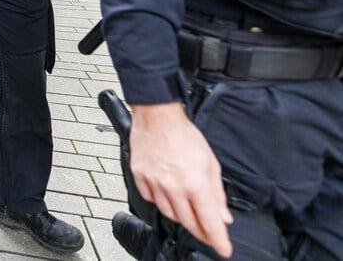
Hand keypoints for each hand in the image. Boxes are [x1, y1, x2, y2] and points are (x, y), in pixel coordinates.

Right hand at [130, 102, 233, 257]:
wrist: (158, 117)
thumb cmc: (184, 135)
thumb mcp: (210, 163)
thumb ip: (217, 192)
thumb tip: (222, 215)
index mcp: (195, 183)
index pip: (209, 222)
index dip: (218, 240)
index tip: (223, 249)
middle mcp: (174, 187)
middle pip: (188, 223)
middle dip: (201, 232)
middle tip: (208, 234)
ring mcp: (154, 184)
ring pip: (169, 214)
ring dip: (181, 216)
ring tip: (187, 207)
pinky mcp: (140, 178)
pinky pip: (151, 200)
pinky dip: (161, 201)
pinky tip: (168, 193)